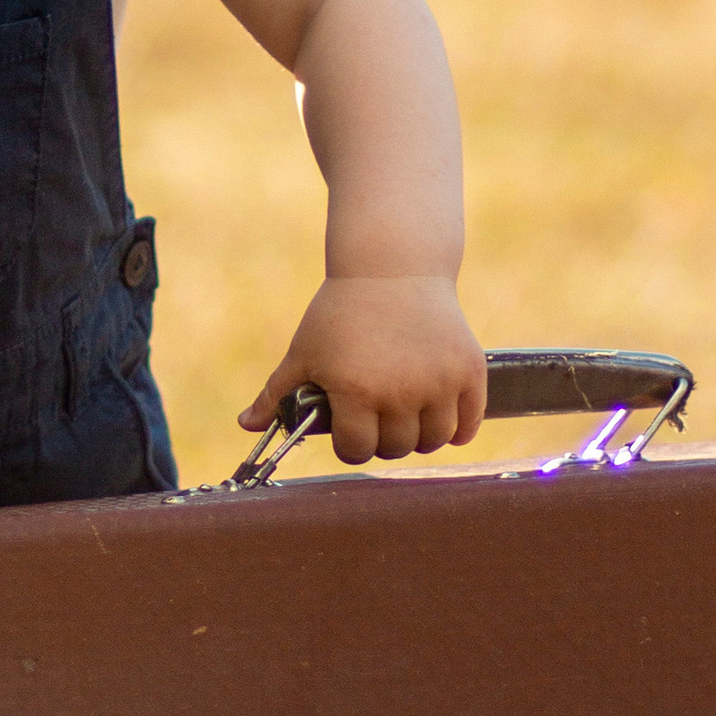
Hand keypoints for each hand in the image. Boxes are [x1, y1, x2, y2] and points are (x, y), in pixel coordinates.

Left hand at [241, 277, 485, 465]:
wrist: (393, 267)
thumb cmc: (341, 311)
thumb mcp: (304, 350)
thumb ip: (276, 393)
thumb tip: (245, 425)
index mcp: (355, 390)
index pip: (356, 448)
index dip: (349, 443)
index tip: (350, 429)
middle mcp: (401, 391)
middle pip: (395, 448)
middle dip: (383, 439)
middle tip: (378, 420)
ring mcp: (439, 382)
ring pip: (434, 440)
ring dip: (420, 436)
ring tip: (409, 419)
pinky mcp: (469, 370)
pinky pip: (469, 422)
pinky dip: (459, 429)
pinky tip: (445, 419)